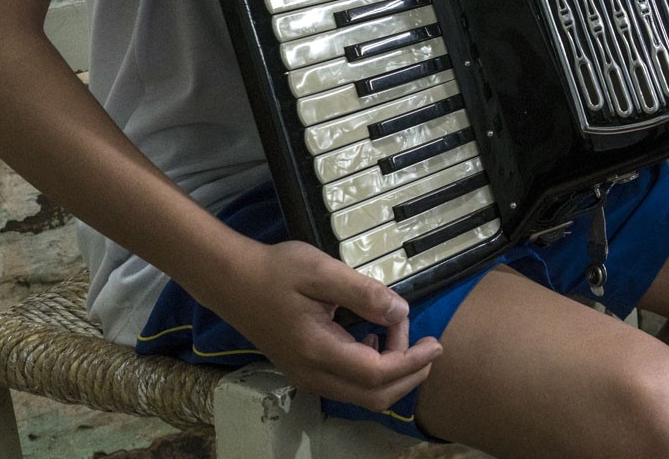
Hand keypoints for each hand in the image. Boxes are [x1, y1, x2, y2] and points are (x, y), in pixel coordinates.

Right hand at [209, 239, 440, 410]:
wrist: (232, 281)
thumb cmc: (276, 271)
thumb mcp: (322, 271)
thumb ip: (364, 293)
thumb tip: (400, 311)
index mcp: (318, 351)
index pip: (378, 374)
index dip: (413, 362)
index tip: (435, 342)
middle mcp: (312, 374)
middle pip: (374, 397)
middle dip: (409, 376)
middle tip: (427, 345)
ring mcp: (306, 377)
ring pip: (361, 395)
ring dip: (391, 373)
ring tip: (398, 333)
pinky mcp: (304, 371)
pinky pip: (347, 385)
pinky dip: (372, 371)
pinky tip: (372, 338)